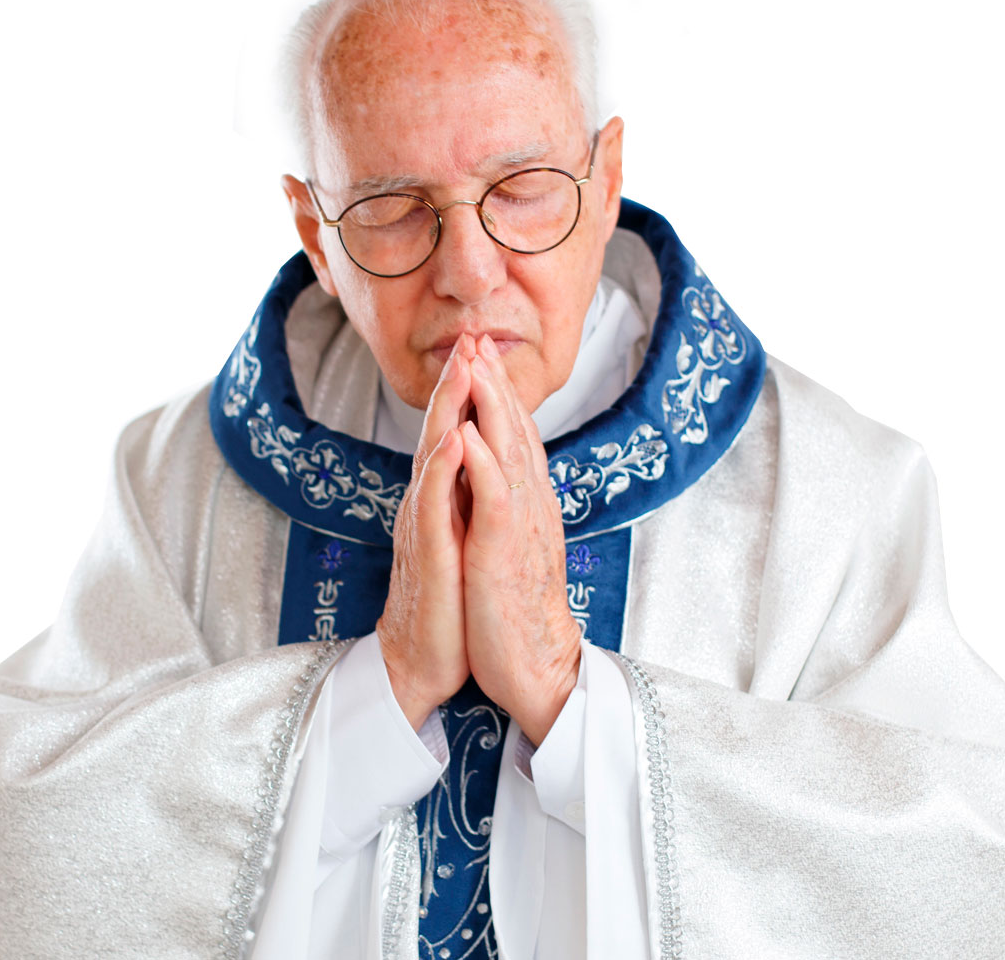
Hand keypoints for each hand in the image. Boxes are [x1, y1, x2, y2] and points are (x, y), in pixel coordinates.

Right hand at [376, 335, 475, 729]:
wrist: (423, 659)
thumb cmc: (448, 599)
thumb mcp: (462, 535)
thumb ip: (465, 495)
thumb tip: (479, 457)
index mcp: (443, 498)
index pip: (454, 431)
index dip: (467, 390)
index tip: (482, 347)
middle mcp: (429, 503)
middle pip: (440, 430)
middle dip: (455, 382)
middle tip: (469, 336)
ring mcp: (426, 526)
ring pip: (434, 456)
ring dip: (447, 409)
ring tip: (462, 368)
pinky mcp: (430, 555)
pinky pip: (435, 506)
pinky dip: (444, 470)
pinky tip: (455, 440)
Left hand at [460, 333, 580, 744]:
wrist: (535, 665)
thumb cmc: (516, 607)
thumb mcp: (511, 545)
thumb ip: (506, 505)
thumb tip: (493, 472)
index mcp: (527, 503)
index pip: (513, 437)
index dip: (498, 394)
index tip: (482, 356)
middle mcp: (530, 505)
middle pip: (513, 431)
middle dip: (493, 382)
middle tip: (479, 338)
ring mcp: (519, 525)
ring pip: (507, 452)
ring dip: (491, 405)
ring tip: (476, 364)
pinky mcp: (504, 551)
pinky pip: (494, 500)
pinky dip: (482, 463)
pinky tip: (468, 434)